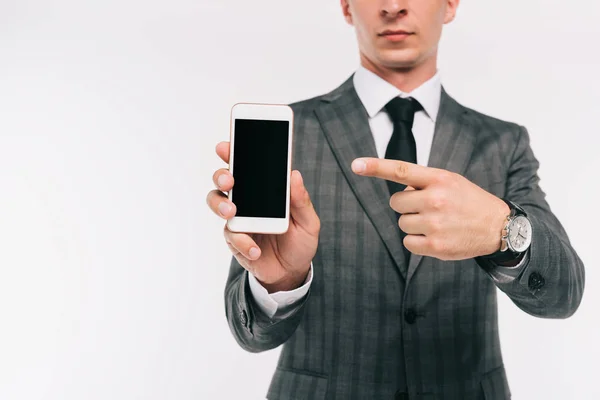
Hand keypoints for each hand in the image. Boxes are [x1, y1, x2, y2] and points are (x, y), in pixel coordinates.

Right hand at [207, 142, 319, 291]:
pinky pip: (231, 235)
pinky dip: (243, 242)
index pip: (247, 166)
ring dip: (221, 205)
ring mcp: (239, 219)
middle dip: (222, 176)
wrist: (292, 272)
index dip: (233, 153)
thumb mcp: (308, 221)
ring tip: (232, 213)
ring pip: (217, 203)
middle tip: (229, 181)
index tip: (226, 146)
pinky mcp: (235, 239)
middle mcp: (248, 200)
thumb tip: (294, 174)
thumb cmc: (300, 241)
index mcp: (265, 190)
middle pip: (224, 181)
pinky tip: (255, 249)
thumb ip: (301, 200)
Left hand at [351, 157, 508, 260]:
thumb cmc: (469, 201)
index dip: (375, 167)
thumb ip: (423, 182)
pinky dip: (417, 241)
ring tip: (437, 222)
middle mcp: (436, 199)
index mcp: (439, 179)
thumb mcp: (450, 181)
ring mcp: (435, 223)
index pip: (401, 170)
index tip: (355, 165)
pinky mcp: (435, 245)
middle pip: (396, 202)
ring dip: (413, 223)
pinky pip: (407, 242)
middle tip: (429, 207)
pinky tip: (435, 236)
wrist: (498, 227)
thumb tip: (399, 189)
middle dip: (407, 205)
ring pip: (401, 222)